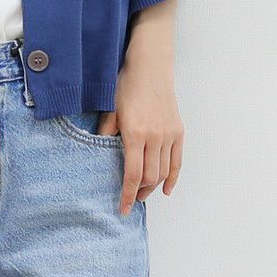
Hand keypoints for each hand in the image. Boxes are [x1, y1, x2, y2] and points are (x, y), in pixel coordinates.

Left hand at [97, 55, 183, 216]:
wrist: (150, 67)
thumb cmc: (126, 84)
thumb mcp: (110, 108)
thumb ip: (105, 133)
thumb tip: (98, 152)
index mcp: (135, 133)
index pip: (132, 174)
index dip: (128, 194)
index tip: (124, 208)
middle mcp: (155, 137)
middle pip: (150, 177)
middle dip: (140, 191)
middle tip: (131, 198)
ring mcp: (169, 135)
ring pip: (163, 172)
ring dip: (153, 186)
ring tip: (143, 192)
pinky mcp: (178, 131)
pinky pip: (177, 162)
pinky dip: (172, 178)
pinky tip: (166, 188)